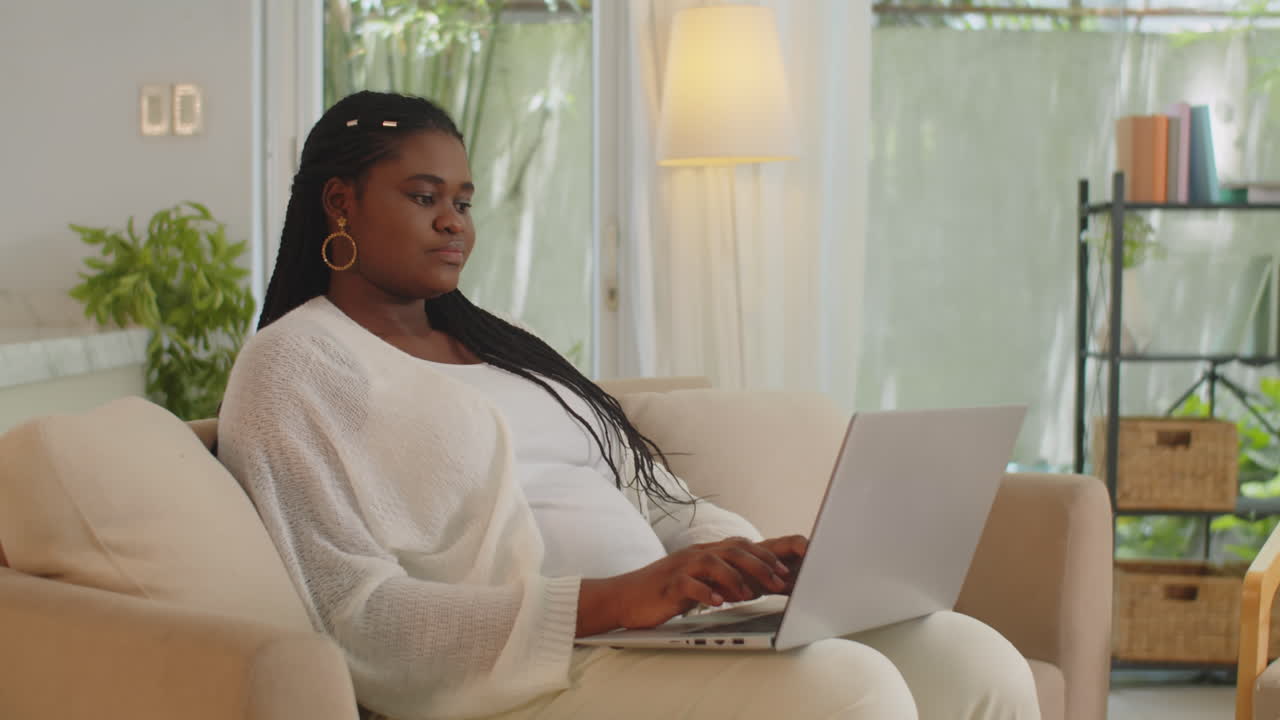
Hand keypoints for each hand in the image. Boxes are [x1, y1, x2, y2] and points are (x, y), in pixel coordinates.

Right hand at [575, 535, 808, 636]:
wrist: (625, 597)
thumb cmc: (668, 591)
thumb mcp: (702, 582)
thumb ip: (729, 579)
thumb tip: (763, 584)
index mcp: (710, 553)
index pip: (746, 545)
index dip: (772, 551)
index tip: (795, 563)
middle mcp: (698, 555)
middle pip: (735, 550)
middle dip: (761, 564)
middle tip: (780, 582)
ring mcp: (682, 567)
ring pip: (714, 562)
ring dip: (736, 578)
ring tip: (751, 594)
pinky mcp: (668, 584)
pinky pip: (689, 584)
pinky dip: (705, 593)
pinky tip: (717, 603)